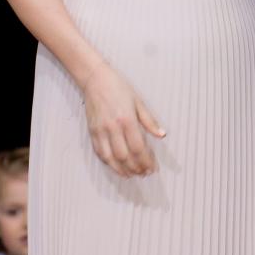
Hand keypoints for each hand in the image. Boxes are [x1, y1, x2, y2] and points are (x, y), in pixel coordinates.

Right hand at [82, 61, 165, 177]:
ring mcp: (101, 131)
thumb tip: (162, 135)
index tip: (152, 168)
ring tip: (132, 175)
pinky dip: (109, 163)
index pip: (138, 148)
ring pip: (111, 158)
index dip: (146, 161)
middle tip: (144, 174)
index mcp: (127, 120)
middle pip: (125, 156)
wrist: (95, 79)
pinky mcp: (92, 132)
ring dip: (122, 170)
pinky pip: (100, 153)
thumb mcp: (139, 102)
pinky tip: (117, 167)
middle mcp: (113, 128)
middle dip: (136, 168)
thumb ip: (150, 121)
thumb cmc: (119, 88)